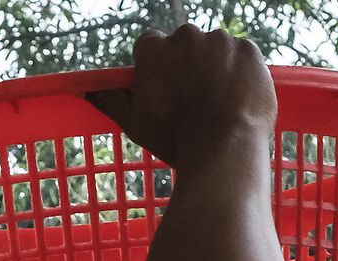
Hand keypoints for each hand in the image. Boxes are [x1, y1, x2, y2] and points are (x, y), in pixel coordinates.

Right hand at [87, 26, 276, 171]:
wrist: (225, 148)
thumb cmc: (175, 138)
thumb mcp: (135, 123)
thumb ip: (112, 101)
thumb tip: (88, 91)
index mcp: (154, 49)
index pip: (151, 48)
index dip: (159, 69)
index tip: (167, 90)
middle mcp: (186, 35)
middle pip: (186, 46)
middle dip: (190, 66)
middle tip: (196, 101)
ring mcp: (220, 40)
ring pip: (217, 50)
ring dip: (218, 69)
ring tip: (221, 104)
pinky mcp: (249, 50)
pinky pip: (243, 57)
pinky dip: (242, 74)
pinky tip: (239, 98)